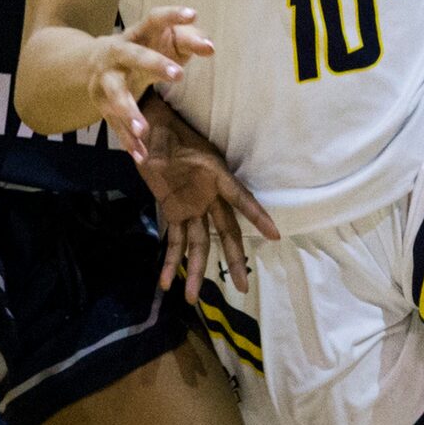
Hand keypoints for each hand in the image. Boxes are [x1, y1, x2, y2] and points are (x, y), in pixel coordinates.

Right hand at [89, 6, 213, 162]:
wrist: (96, 62)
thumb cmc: (144, 49)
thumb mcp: (165, 41)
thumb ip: (190, 41)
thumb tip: (210, 47)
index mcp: (136, 34)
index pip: (154, 20)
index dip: (172, 16)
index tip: (193, 14)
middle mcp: (117, 53)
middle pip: (132, 56)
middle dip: (153, 64)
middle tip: (178, 74)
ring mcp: (106, 79)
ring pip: (115, 94)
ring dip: (128, 111)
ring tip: (144, 130)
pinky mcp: (102, 103)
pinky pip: (114, 123)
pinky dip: (127, 140)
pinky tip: (141, 155)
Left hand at [137, 101, 280, 294]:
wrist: (149, 126)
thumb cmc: (161, 126)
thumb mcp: (158, 134)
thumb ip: (156, 149)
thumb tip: (152, 162)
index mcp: (213, 174)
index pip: (239, 197)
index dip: (256, 215)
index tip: (274, 235)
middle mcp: (208, 194)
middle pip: (226, 231)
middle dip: (234, 258)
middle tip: (242, 286)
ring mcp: (192, 206)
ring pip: (200, 243)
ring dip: (196, 270)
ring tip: (192, 298)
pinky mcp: (174, 212)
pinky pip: (174, 240)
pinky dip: (169, 260)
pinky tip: (166, 282)